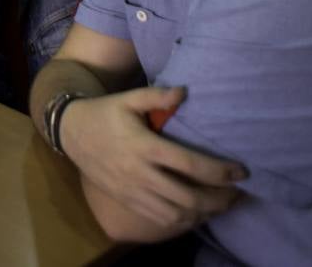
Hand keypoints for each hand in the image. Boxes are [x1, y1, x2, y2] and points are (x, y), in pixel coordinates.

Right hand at [63, 86, 245, 234]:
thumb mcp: (127, 98)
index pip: (190, 165)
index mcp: (144, 146)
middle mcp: (139, 173)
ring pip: (175, 214)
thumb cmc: (103, 112)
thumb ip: (156, 96)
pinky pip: (159, 219)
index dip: (220, 172)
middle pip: (188, 197)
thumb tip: (185, 92)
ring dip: (203, 214)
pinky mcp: (126, 200)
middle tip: (238, 194)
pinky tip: (196, 212)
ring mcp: (131, 191)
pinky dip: (183, 220)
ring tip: (221, 204)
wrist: (70, 131)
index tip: (242, 172)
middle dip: (219, 199)